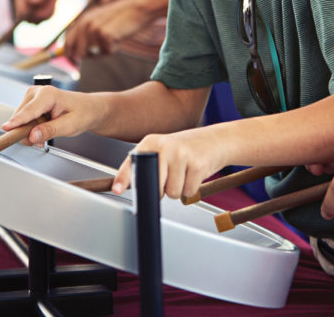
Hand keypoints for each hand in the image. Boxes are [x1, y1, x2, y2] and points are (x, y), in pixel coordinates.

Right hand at [1, 84, 108, 142]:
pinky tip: (41, 129)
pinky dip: (29, 128)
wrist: (87, 108)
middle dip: (28, 133)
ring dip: (29, 131)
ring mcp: (32, 96)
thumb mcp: (69, 126)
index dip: (17, 122)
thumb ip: (50, 131)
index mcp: (48, 94)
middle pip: (21, 117)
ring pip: (20, 119)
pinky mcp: (30, 102)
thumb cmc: (82, 113)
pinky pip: (23, 119)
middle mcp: (37, 92)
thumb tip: (32, 136)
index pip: (29, 111)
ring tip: (45, 134)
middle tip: (42, 142)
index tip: (6, 128)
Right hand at [14, 0, 66, 22]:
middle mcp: (24, 2)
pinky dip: (51, 14)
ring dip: (47, 14)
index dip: (29, 14)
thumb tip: (33, 2)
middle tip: (50, 5)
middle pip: (28, 19)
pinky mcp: (40, 9)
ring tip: (53, 2)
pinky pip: (45, 19)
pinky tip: (54, 4)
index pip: (19, 11)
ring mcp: (32, 7)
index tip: (41, 7)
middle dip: (40, 15)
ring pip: (37, 21)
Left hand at [63, 0, 155, 60]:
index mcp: (83, 19)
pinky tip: (120, 38)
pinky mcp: (105, 34)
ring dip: (103, 52)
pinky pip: (106, 52)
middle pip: (76, 52)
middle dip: (84, 58)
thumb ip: (88, 35)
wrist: (138, 8)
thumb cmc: (122, 17)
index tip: (74, 63)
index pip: (67, 40)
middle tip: (96, 56)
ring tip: (114, 40)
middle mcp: (86, 23)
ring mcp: (94, 28)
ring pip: (92, 54)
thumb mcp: (101, 22)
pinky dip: (114, 49)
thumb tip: (77, 55)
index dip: (68, 54)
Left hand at [112, 126, 227, 198]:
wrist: (216, 140)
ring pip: (171, 192)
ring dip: (179, 189)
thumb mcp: (164, 150)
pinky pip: (188, 192)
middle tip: (170, 177)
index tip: (117, 189)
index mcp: (152, 142)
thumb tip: (128, 186)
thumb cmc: (187, 148)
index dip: (124, 178)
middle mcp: (164, 146)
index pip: (133, 162)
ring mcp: (181, 154)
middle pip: (153, 186)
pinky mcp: (197, 165)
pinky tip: (194, 173)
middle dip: (161, 190)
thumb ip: (147, 165)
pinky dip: (192, 188)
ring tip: (184, 172)